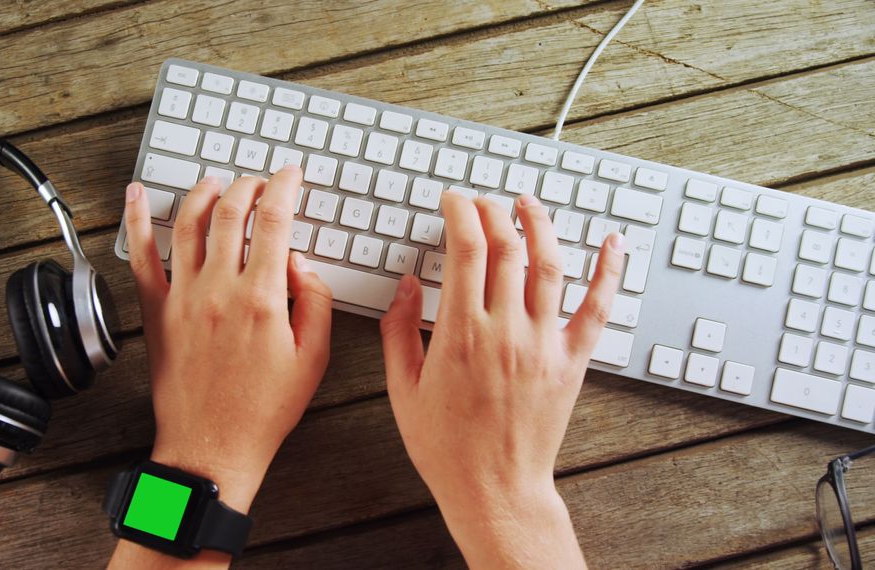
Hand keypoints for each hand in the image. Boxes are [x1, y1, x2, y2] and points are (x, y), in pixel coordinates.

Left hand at [110, 167, 331, 567]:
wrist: (212, 446)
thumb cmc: (264, 410)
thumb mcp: (313, 359)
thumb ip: (314, 301)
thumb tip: (300, 262)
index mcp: (262, 299)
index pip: (275, 222)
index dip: (284, 188)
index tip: (290, 174)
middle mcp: (219, 290)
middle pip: (230, 213)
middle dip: (248, 185)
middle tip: (260, 181)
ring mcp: (182, 298)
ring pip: (187, 223)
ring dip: (204, 192)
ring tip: (217, 182)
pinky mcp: (156, 312)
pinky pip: (141, 255)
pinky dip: (135, 219)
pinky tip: (135, 194)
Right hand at [380, 193, 625, 568]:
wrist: (494, 490)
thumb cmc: (445, 446)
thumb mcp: (402, 388)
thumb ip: (399, 330)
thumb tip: (406, 284)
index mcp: (461, 333)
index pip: (466, 248)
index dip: (460, 212)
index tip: (453, 200)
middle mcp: (507, 330)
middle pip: (507, 247)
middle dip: (493, 211)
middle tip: (482, 202)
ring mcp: (544, 344)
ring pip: (550, 265)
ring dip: (540, 225)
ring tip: (528, 204)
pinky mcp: (571, 362)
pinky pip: (597, 308)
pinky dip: (609, 271)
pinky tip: (613, 242)